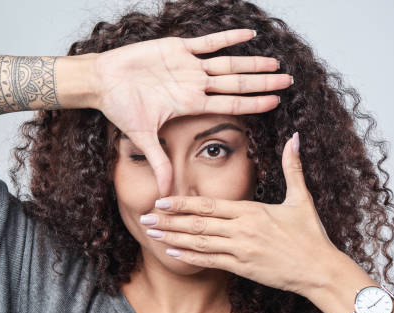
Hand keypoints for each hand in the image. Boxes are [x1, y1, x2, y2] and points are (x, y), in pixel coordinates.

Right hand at [93, 28, 292, 197]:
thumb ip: (158, 162)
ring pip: (228, 62)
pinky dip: (228, 37)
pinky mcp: (178, 48)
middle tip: (289, 81)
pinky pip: (208, 41)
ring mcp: (188, 66)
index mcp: (190, 104)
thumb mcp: (142, 137)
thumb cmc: (120, 108)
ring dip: (252, 62)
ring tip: (275, 63)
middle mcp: (194, 85)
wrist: (103, 82)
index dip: (254, 104)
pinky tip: (250, 35)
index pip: (230, 105)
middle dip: (263, 83)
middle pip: (236, 83)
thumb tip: (165, 196)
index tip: (277, 104)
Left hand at [140, 132, 342, 297]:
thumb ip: (292, 166)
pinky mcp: (243, 269)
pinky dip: (190, 257)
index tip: (161, 200)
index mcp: (251, 211)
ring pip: (200, 242)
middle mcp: (242, 230)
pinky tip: (172, 252)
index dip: (182, 203)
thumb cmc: (310, 235)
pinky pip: (210, 262)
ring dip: (173, 237)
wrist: (320, 270)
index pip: (209, 205)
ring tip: (151, 233)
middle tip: (144, 217)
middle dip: (169, 220)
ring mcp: (241, 251)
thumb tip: (295, 136)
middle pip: (198, 224)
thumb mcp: (301, 198)